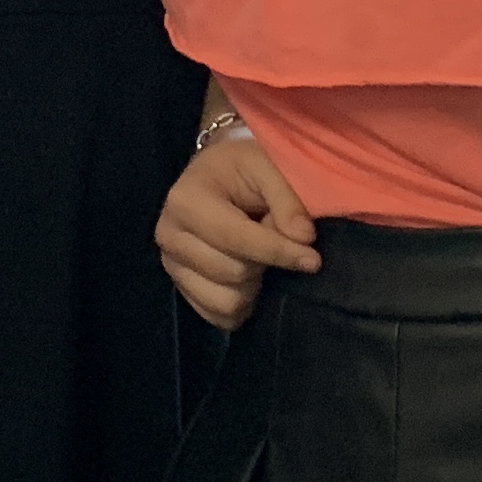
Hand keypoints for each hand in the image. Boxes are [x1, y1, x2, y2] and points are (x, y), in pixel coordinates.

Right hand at [155, 132, 319, 330]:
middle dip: (266, 263)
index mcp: (186, 200)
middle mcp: (169, 236)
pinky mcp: (181, 288)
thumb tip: (302, 238)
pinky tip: (251, 279)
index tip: (312, 258)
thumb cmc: (242, 169)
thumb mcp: (267, 165)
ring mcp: (172, 265)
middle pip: (233, 272)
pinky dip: (243, 303)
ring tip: (260, 259)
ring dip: (255, 285)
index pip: (236, 238)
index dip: (279, 251)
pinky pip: (220, 316)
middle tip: (278, 244)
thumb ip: (287, 199)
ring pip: (227, 301)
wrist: (216, 176)